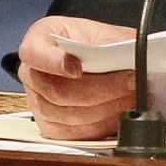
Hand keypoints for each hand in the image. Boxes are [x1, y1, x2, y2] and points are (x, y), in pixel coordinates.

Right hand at [17, 16, 136, 140]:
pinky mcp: (50, 127)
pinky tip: (122, 113)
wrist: (87, 57)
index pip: (33, 52)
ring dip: (107, 108)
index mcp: (37, 42)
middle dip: (101, 89)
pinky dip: (102, 125)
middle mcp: (32, 75)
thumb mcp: (101, 31)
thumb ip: (112, 41)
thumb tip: (131, 55)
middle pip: (59, 91)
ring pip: (69, 115)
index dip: (53, 62)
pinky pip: (75, 133)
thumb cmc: (89, 41)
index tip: (77, 67)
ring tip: (134, 96)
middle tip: (130, 81)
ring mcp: (38, 104)